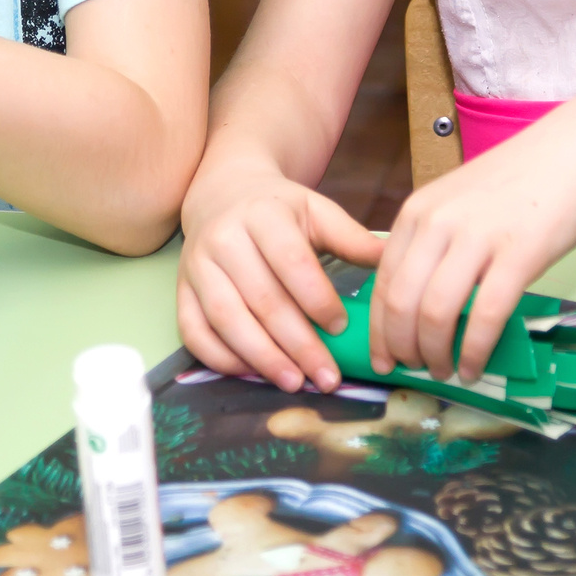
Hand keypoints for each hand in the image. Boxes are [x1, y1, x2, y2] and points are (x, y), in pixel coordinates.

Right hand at [177, 157, 385, 393]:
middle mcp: (224, 238)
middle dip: (298, 344)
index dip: (317, 299)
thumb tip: (395, 263)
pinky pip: (193, 331)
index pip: (292, 262)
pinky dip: (221, 358)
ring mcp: (197, 265)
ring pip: (227, 318)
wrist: (221, 194)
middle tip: (327, 376)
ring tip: (294, 382)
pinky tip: (252, 374)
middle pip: (262, 299)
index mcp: (263, 214)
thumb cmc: (278, 210)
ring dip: (262, 357)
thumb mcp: (316, 211)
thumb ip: (353, 238)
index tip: (341, 328)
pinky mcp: (180, 289)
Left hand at [366, 119, 575, 382]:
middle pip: (401, 301)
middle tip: (413, 370)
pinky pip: (485, 316)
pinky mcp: (518, 255)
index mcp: (417, 213)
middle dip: (401, 347)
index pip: (382, 280)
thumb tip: (416, 299)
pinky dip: (475, 350)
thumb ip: (432, 241)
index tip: (383, 356)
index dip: (378, 328)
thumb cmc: (517, 181)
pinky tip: (475, 366)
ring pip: (436, 313)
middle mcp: (437, 224)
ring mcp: (477, 238)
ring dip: (435, 354)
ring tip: (444, 371)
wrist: (572, 151)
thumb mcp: (456, 202)